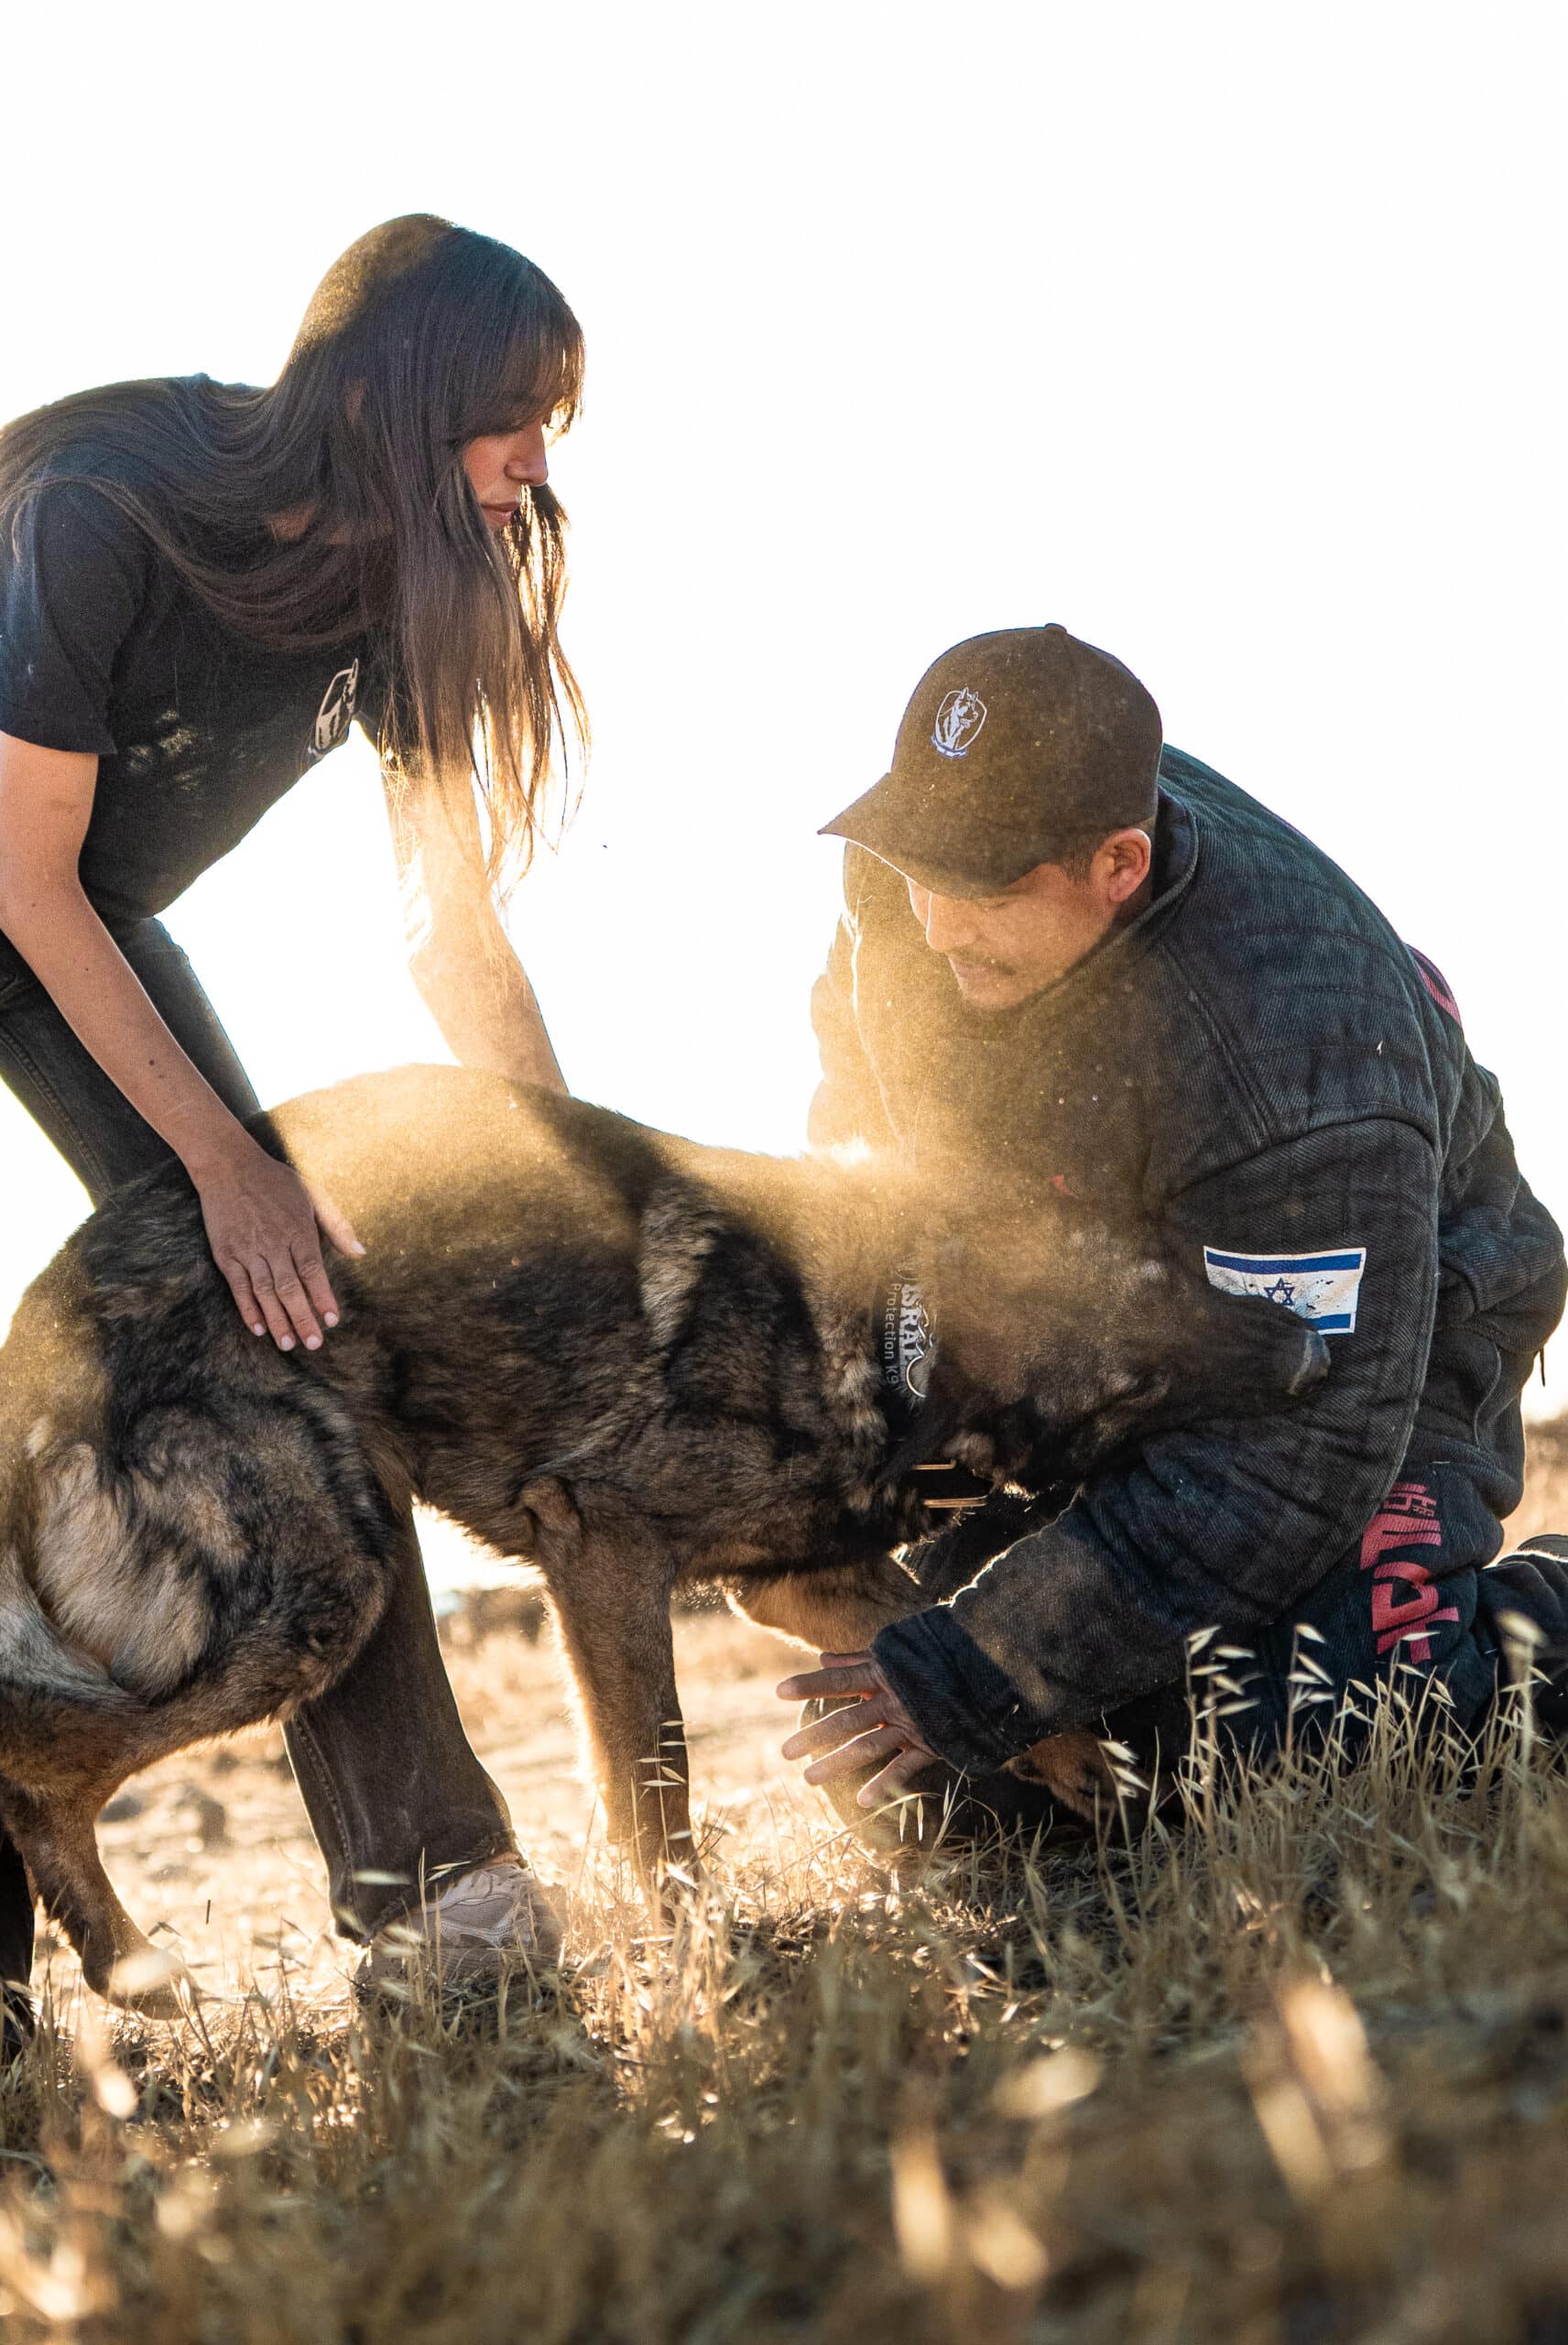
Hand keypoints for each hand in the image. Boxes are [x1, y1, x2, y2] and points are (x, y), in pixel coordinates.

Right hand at [193, 1139, 364, 1350]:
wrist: (229, 1165)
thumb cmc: (277, 1181)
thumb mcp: (314, 1194)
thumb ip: (338, 1226)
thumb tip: (360, 1254)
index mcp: (298, 1230)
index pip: (313, 1271)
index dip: (322, 1297)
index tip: (332, 1320)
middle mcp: (273, 1243)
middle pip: (290, 1287)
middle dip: (302, 1317)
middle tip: (313, 1344)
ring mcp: (248, 1250)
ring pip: (265, 1291)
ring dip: (277, 1319)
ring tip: (287, 1344)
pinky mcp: (226, 1253)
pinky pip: (238, 1287)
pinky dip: (247, 1308)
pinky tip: (258, 1327)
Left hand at [777, 1650, 940, 1807]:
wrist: (981, 1672)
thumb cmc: (928, 1661)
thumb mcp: (892, 1656)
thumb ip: (855, 1661)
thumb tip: (822, 1658)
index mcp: (881, 1675)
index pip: (839, 1681)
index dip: (810, 1685)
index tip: (779, 1692)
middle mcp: (892, 1700)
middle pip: (847, 1720)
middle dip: (815, 1736)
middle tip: (785, 1752)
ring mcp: (910, 1724)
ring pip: (868, 1747)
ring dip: (838, 1764)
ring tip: (809, 1779)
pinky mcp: (929, 1743)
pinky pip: (905, 1767)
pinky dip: (885, 1784)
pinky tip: (862, 1801)